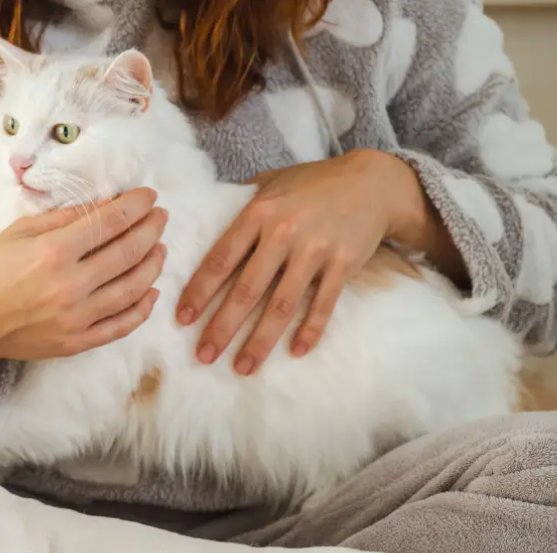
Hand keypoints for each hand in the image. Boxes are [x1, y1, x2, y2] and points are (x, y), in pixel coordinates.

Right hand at [0, 188, 167, 361]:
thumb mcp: (19, 232)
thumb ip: (64, 219)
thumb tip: (104, 205)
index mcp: (53, 252)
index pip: (109, 222)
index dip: (135, 206)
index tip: (149, 196)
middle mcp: (70, 285)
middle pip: (127, 252)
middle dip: (150, 229)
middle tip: (160, 217)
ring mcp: (76, 318)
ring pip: (132, 289)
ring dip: (153, 265)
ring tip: (160, 248)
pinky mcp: (77, 342)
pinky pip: (121, 326)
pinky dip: (142, 308)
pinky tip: (151, 291)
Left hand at [176, 149, 454, 374]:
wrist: (373, 182)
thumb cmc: (314, 183)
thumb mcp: (272, 183)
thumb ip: (242, 204)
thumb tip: (206, 216)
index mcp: (259, 213)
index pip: (221, 260)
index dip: (200, 292)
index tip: (183, 319)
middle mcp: (284, 233)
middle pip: (247, 290)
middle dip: (222, 327)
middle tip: (204, 355)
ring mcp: (315, 250)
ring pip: (282, 305)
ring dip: (260, 340)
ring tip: (242, 367)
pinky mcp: (343, 264)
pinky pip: (323, 304)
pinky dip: (310, 330)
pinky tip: (295, 352)